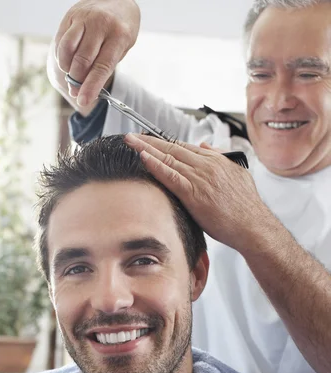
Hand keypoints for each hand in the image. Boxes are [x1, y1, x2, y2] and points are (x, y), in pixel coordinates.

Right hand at [52, 0, 139, 106]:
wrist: (117, 0)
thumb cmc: (120, 31)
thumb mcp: (121, 49)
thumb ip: (103, 68)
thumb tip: (83, 90)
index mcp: (119, 35)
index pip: (102, 67)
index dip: (91, 86)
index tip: (83, 100)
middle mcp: (100, 24)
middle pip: (82, 60)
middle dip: (76, 81)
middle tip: (75, 90)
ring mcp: (83, 18)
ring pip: (67, 50)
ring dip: (66, 68)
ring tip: (71, 73)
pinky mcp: (71, 15)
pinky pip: (61, 41)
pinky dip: (61, 56)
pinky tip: (68, 61)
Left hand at [125, 134, 277, 253]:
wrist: (253, 225)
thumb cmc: (245, 207)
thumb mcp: (237, 174)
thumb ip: (221, 158)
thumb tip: (205, 145)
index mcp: (215, 160)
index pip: (184, 146)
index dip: (164, 142)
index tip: (149, 139)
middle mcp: (206, 165)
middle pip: (172, 148)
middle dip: (149, 140)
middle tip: (131, 135)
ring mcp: (200, 178)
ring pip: (168, 158)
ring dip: (147, 148)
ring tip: (130, 141)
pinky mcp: (194, 194)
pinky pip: (171, 175)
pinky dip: (156, 165)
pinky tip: (143, 157)